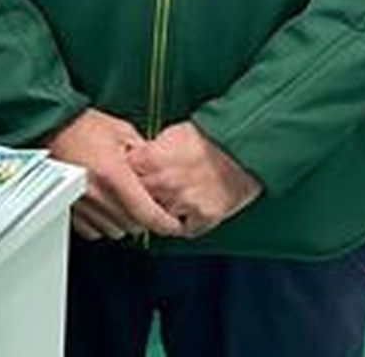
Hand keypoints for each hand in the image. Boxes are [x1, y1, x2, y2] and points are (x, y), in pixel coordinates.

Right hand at [47, 108, 183, 240]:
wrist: (47, 126)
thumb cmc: (79, 125)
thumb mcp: (119, 130)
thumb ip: (143, 152)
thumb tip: (158, 167)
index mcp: (114, 175)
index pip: (148, 214)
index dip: (167, 224)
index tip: (174, 224)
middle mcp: (98, 194)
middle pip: (134, 226)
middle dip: (145, 219)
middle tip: (146, 204)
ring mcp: (83, 204)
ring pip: (115, 231)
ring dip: (124, 222)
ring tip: (124, 204)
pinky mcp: (70, 208)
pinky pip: (93, 231)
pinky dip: (103, 224)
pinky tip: (105, 208)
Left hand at [129, 121, 260, 238]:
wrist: (243, 150)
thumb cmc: (208, 140)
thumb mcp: (169, 136)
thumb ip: (146, 153)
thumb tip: (130, 163)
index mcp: (152, 159)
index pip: (121, 177)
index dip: (123, 178)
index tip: (126, 179)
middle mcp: (165, 182)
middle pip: (136, 200)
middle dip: (139, 197)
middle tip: (147, 192)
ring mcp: (184, 202)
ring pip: (157, 218)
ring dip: (159, 212)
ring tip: (168, 199)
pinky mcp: (203, 217)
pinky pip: (182, 229)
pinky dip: (181, 223)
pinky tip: (184, 210)